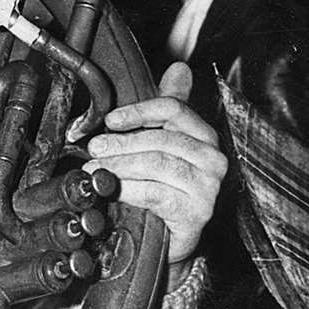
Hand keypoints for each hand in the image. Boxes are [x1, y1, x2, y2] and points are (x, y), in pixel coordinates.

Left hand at [84, 61, 225, 263]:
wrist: (173, 239)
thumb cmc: (167, 189)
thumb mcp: (166, 146)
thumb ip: (168, 110)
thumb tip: (179, 68)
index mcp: (206, 136)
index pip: (174, 108)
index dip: (139, 111)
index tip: (111, 120)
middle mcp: (213, 159)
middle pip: (162, 138)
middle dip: (122, 142)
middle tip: (95, 147)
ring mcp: (208, 187)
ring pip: (157, 164)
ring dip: (120, 165)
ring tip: (96, 169)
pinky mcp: (197, 211)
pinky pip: (156, 192)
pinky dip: (128, 189)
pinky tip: (111, 189)